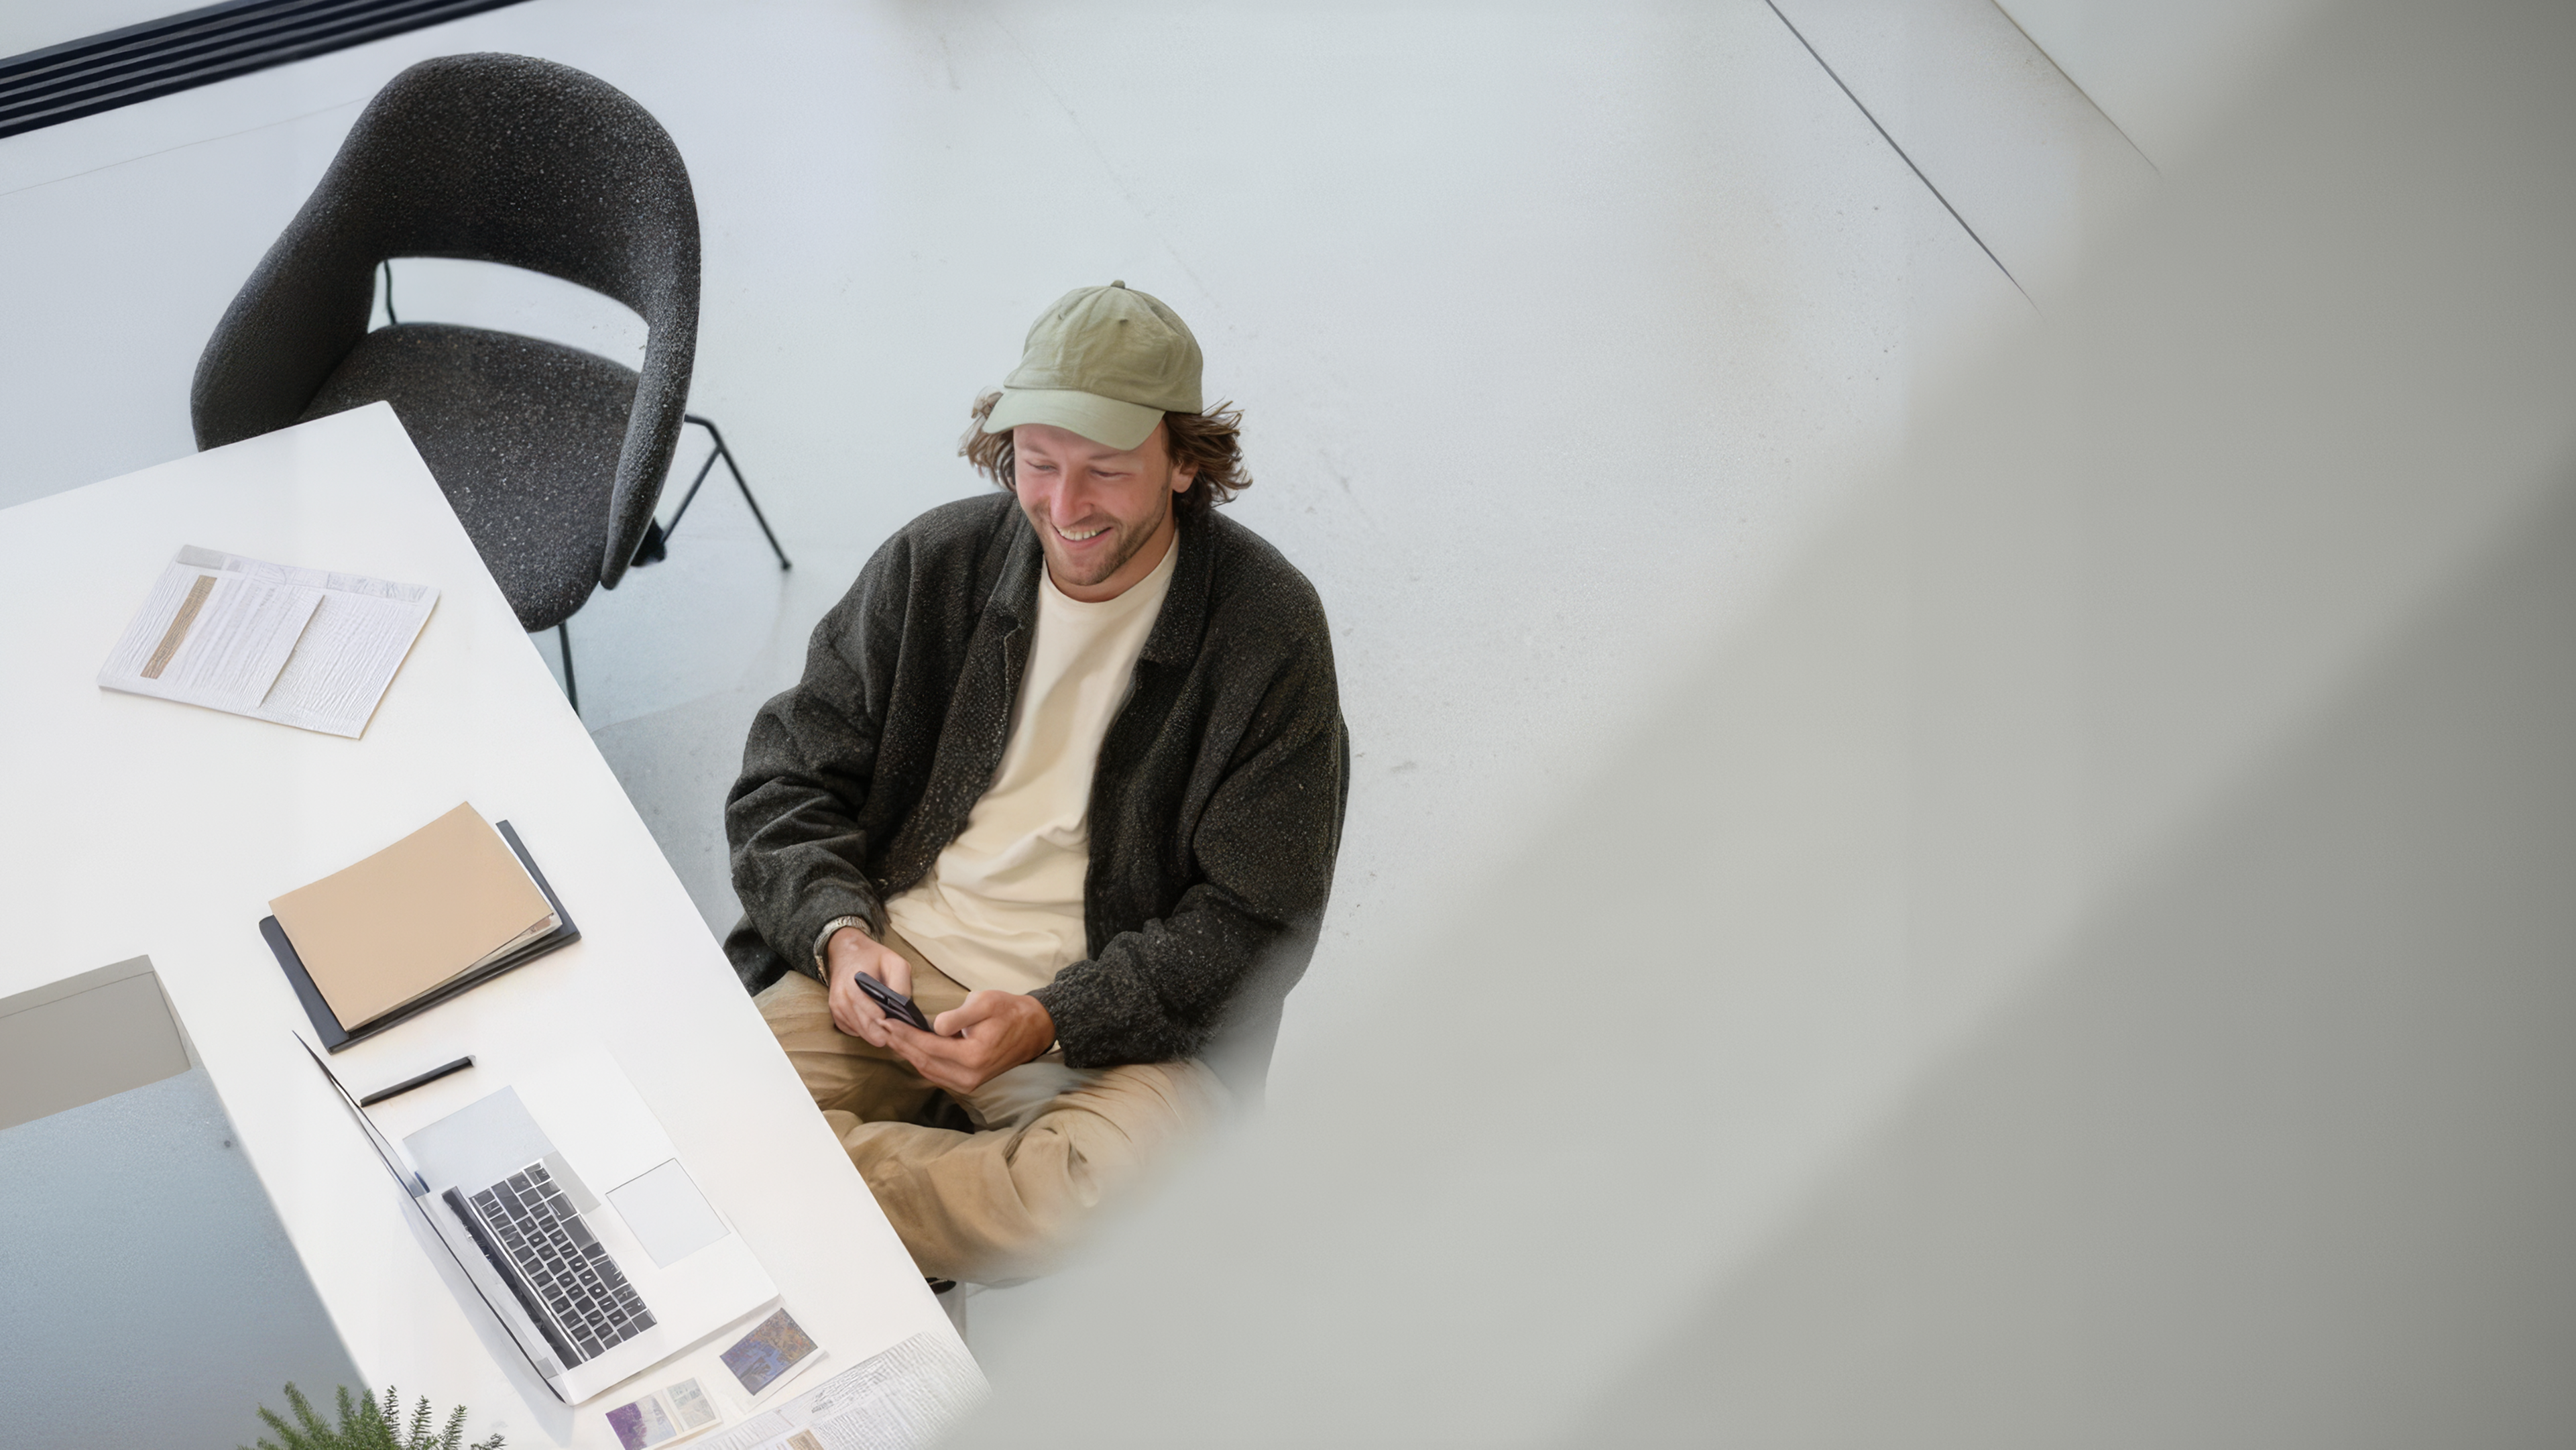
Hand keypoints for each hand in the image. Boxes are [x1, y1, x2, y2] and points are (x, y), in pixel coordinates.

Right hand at [824, 925, 911, 1045]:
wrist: (847, 951)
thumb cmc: (873, 957)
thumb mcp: (895, 963)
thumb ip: (901, 984)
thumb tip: (903, 1007)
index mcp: (854, 985)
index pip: (869, 1013)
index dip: (884, 1023)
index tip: (895, 1027)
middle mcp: (841, 998)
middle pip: (864, 1026)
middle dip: (880, 1033)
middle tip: (895, 1037)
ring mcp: (836, 1006)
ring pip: (857, 1030)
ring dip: (872, 1034)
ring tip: (888, 1034)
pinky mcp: (835, 1012)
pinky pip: (850, 1029)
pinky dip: (863, 1031)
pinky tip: (874, 1027)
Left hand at [884, 990, 1056, 1094]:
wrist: (1034, 1029)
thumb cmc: (1010, 1011)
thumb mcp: (986, 1002)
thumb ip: (959, 1015)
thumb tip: (935, 1027)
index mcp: (973, 1056)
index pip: (928, 1046)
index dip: (904, 1034)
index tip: (886, 1021)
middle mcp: (969, 1076)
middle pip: (923, 1061)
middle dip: (900, 1044)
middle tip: (879, 1027)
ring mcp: (968, 1084)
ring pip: (926, 1070)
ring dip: (907, 1053)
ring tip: (889, 1036)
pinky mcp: (968, 1083)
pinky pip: (936, 1074)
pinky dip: (920, 1061)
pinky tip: (909, 1047)